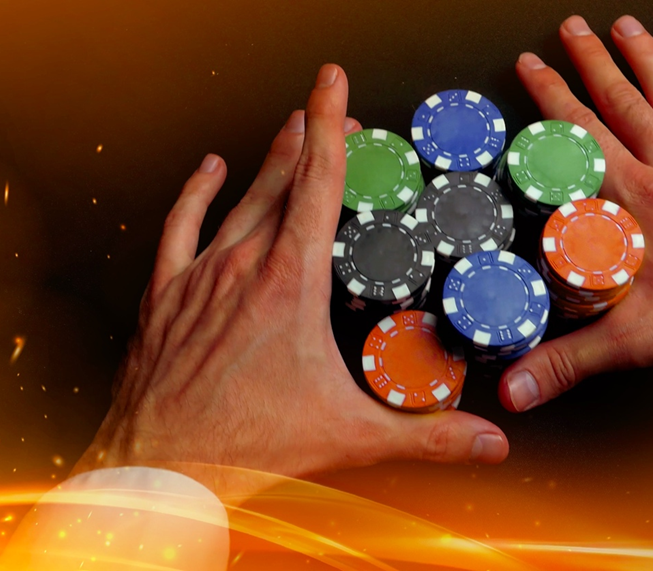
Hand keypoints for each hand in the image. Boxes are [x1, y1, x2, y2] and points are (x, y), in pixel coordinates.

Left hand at [74, 65, 507, 481]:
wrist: (162, 469)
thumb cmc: (247, 447)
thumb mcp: (352, 437)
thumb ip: (429, 436)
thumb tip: (491, 442)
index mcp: (291, 283)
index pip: (319, 184)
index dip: (331, 126)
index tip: (333, 84)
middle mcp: (243, 266)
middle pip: (284, 180)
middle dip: (313, 139)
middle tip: (334, 115)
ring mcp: (200, 275)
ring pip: (240, 197)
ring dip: (268, 159)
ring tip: (289, 129)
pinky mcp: (167, 293)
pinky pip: (181, 224)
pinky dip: (197, 192)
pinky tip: (210, 169)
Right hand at [499, 16, 652, 411]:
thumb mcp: (633, 340)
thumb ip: (567, 362)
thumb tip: (515, 390)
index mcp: (639, 200)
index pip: (582, 136)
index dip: (552, 98)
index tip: (532, 67)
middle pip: (624, 103)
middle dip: (591, 63)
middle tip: (571, 30)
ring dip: (648, 60)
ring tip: (626, 28)